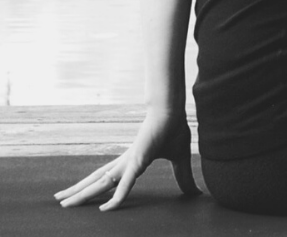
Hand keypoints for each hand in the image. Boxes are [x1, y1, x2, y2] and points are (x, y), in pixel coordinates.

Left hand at [54, 109, 200, 210]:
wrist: (173, 109)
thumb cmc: (175, 128)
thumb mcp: (180, 159)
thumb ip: (183, 177)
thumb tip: (195, 193)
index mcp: (133, 160)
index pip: (111, 177)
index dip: (100, 188)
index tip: (92, 199)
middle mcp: (125, 162)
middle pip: (97, 180)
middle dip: (79, 191)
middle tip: (61, 201)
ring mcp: (129, 161)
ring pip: (100, 182)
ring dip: (81, 193)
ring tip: (61, 202)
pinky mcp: (138, 160)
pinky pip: (125, 182)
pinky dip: (117, 196)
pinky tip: (106, 208)